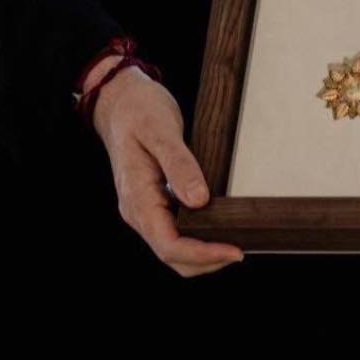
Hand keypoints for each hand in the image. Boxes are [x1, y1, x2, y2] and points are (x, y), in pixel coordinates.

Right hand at [91, 66, 243, 278]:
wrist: (119, 99)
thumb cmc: (139, 110)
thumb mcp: (161, 130)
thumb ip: (179, 165)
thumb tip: (199, 200)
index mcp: (136, 197)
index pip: (168, 244)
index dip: (202, 253)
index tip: (234, 251)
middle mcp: (137, 209)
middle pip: (171, 254)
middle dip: (206, 260)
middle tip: (240, 251)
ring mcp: (143, 207)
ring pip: (171, 247)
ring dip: (201, 253)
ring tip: (233, 243)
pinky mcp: (152, 200)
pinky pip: (172, 230)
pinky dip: (195, 237)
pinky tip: (216, 226)